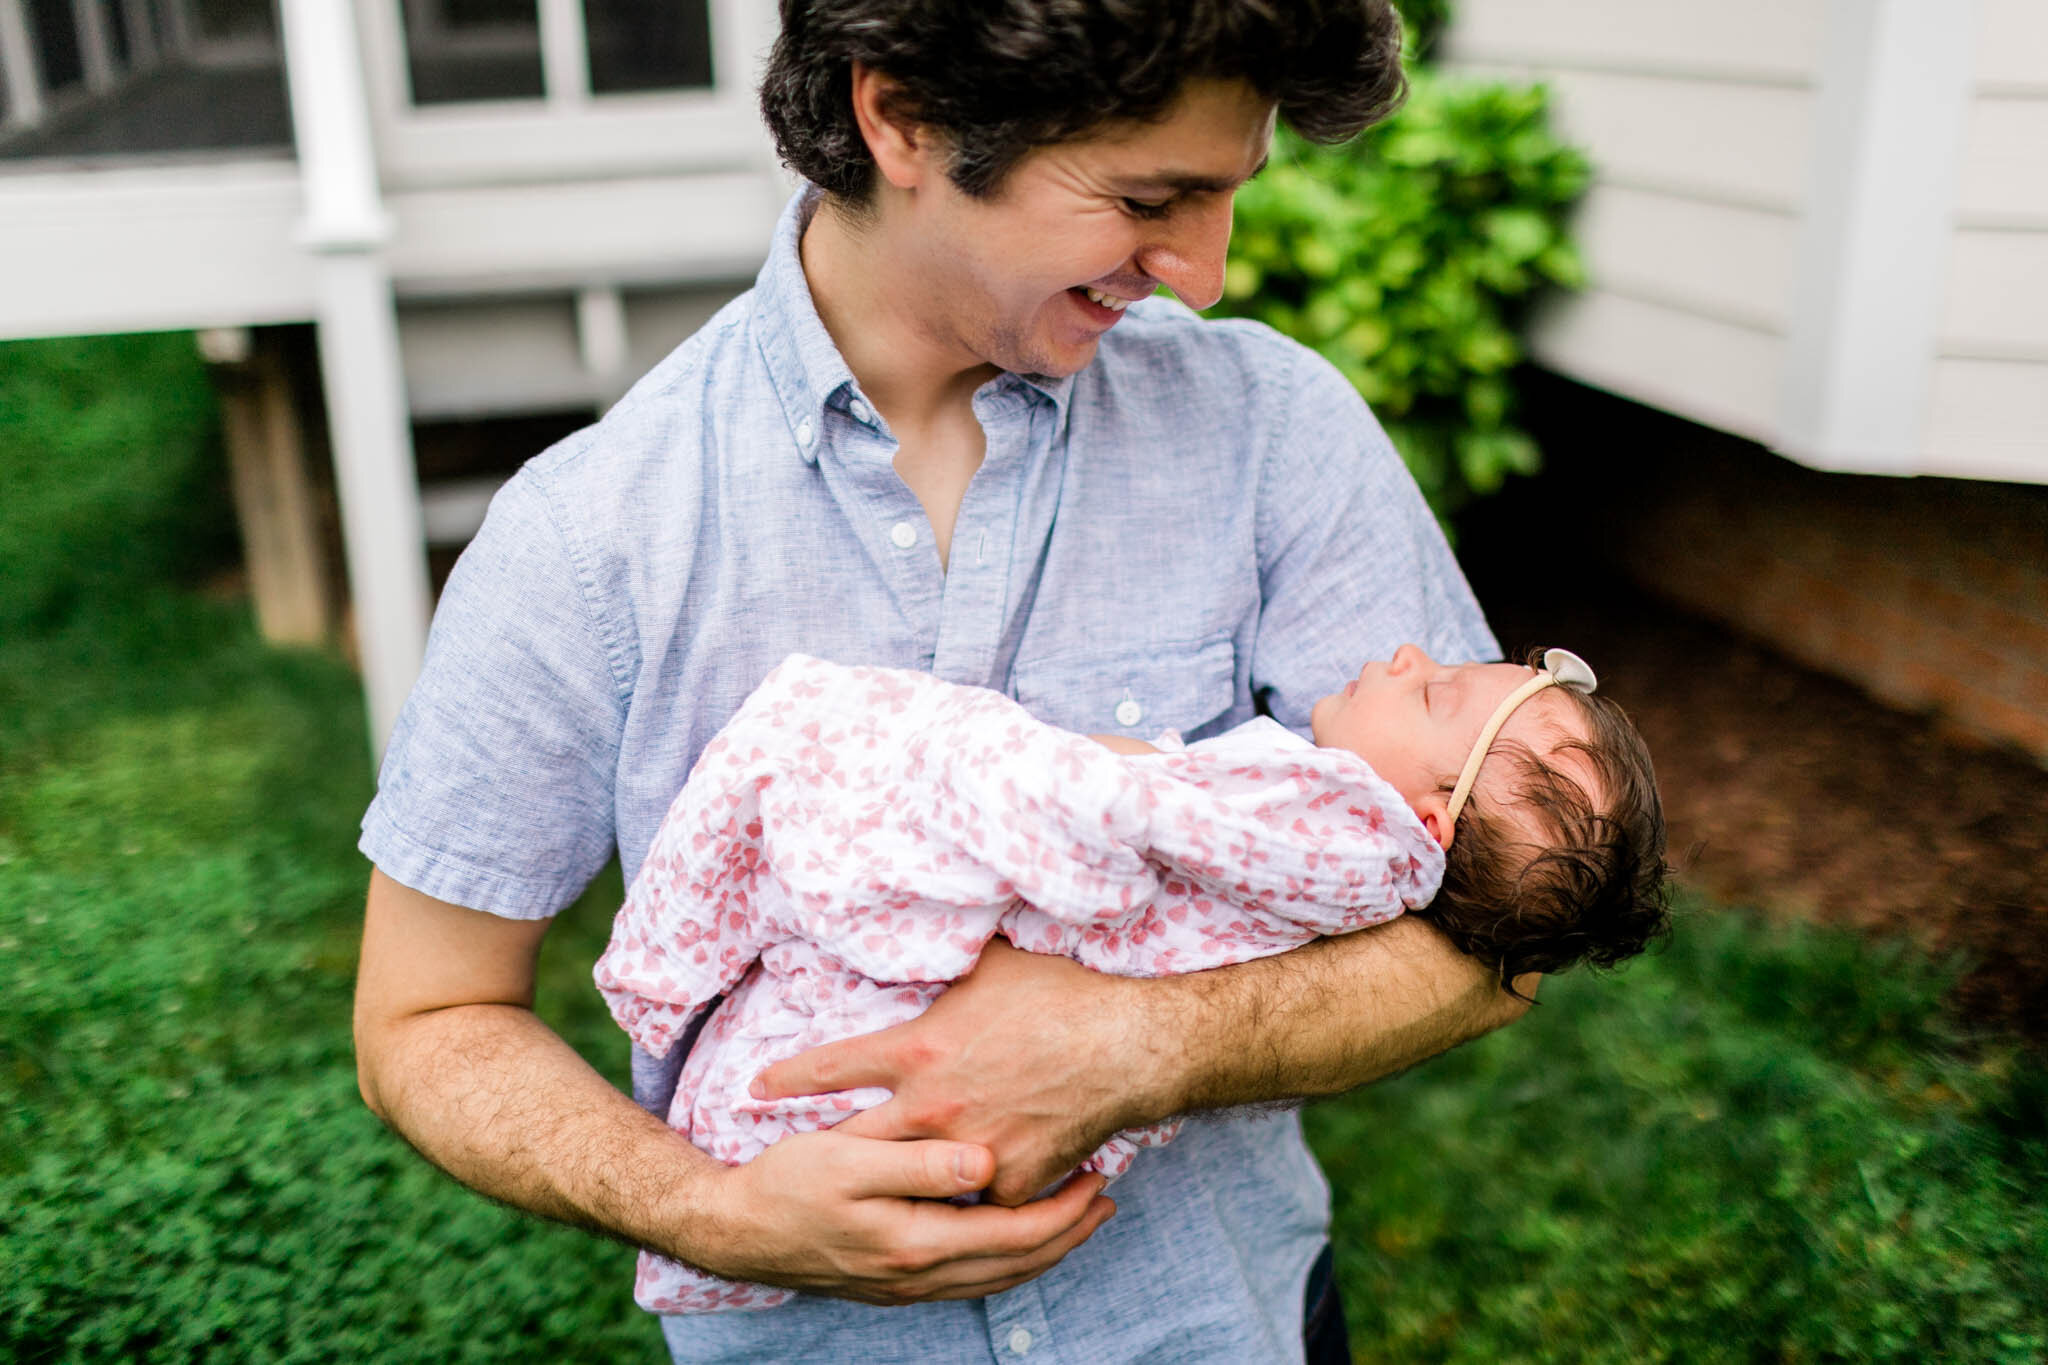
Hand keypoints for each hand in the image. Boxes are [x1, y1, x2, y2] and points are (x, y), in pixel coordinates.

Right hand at [699, 1127, 1115, 1304]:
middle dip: (1069, 1232)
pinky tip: (1014, 1236)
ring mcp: (906, 1285)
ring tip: (1077, 1216)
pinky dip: (1007, 1258)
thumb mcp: (849, 1161)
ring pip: (997, 1276)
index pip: (1016, 1235)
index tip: (1099, 1174)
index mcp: (917, 1242)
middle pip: (1017, 1263)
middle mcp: (919, 1275)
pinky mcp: (893, 1282)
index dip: (1064, 1210)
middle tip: (1107, 1195)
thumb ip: (919, 1163)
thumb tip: (984, 1161)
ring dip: (1044, 1248)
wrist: (733, 1232)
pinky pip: (971, 1278)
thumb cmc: (787, 1184)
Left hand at [750, 940, 1167, 1205]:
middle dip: (821, 1157)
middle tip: (795, 1169)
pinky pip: (976, 1199)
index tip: (754, 1090)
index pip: (830, 1067)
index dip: (787, 1080)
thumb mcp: (992, 964)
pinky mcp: (1007, 1182)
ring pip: (910, 1182)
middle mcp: (928, 1107)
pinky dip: (975, 1195)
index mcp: (916, 1050)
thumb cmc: (1059, 997)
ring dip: (892, 1189)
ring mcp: (966, 1150)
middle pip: (854, 1142)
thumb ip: (948, 962)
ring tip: (869, 1204)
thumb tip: (930, 929)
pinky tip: (970, 1203)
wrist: (1123, 1047)